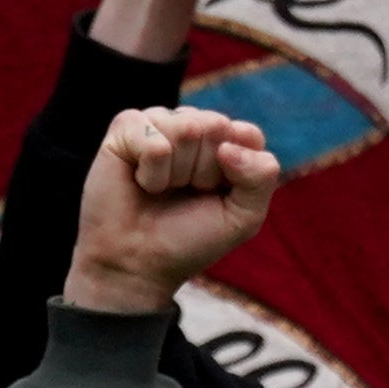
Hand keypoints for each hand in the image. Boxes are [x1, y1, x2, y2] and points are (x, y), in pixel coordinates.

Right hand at [66, 104, 278, 321]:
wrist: (138, 264)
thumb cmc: (189, 239)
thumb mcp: (243, 218)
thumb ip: (261, 177)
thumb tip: (227, 146)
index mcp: (224, 143)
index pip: (247, 134)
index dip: (235, 171)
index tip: (215, 196)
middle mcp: (193, 126)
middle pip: (216, 126)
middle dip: (203, 172)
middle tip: (183, 194)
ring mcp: (159, 123)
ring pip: (186, 128)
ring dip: (175, 173)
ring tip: (160, 191)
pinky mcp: (126, 127)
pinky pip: (152, 137)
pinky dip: (150, 171)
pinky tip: (140, 182)